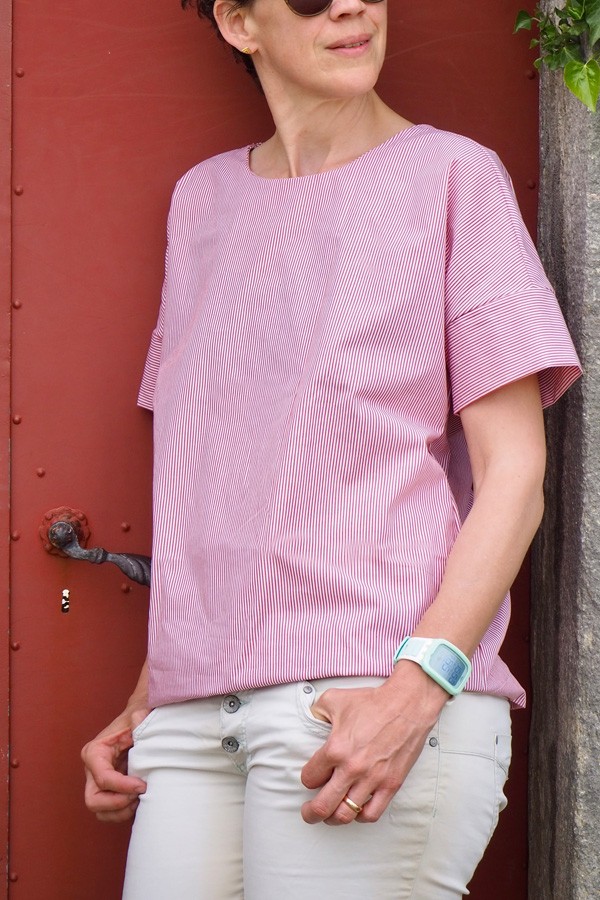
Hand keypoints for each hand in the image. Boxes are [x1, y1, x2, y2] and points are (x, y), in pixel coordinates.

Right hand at [82, 705, 149, 823]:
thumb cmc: (136, 720)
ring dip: (121, 812)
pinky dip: (123, 813)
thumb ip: (138, 719)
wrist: (137, 723)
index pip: (103, 779)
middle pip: (94, 801)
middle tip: (139, 794)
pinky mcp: (106, 791)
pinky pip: (108, 813)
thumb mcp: (138, 716)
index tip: (142, 785)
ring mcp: (96, 783)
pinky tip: (138, 801)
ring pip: (99, 811)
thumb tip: (138, 719)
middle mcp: (91, 770)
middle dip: (118, 803)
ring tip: (140, 799)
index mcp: (94, 752)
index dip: (123, 786)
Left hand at [300, 663, 448, 825]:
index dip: (307, 779)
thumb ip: (317, 711)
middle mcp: (352, 768)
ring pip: (346, 814)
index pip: (310, 778)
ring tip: (330, 815)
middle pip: (323, 805)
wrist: (407, 705)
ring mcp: (372, 779)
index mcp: (335, 748)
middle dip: (311, 812)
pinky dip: (360, 817)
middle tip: (308, 813)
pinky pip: (372, 814)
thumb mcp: (334, 699)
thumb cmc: (373, 702)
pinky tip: (356, 811)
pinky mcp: (391, 784)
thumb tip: (311, 720)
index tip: (310, 778)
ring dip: (333, 819)